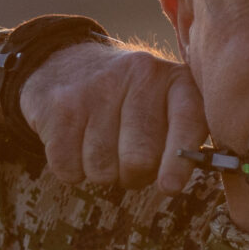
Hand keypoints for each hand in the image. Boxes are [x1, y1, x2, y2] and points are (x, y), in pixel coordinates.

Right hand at [15, 41, 206, 193]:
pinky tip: (76, 146)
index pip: (187, 122)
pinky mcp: (60, 104)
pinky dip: (72, 171)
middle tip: (129, 165)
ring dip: (102, 174)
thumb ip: (186, 138)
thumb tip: (179, 184)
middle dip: (134, 176)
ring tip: (103, 149)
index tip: (169, 187)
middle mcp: (140, 74)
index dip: (179, 161)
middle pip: (139, 157)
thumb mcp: (167, 106)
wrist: (68, 62)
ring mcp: (97, 86)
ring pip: (101, 167)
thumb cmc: (130, 102)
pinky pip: (68, 166)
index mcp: (176, 80)